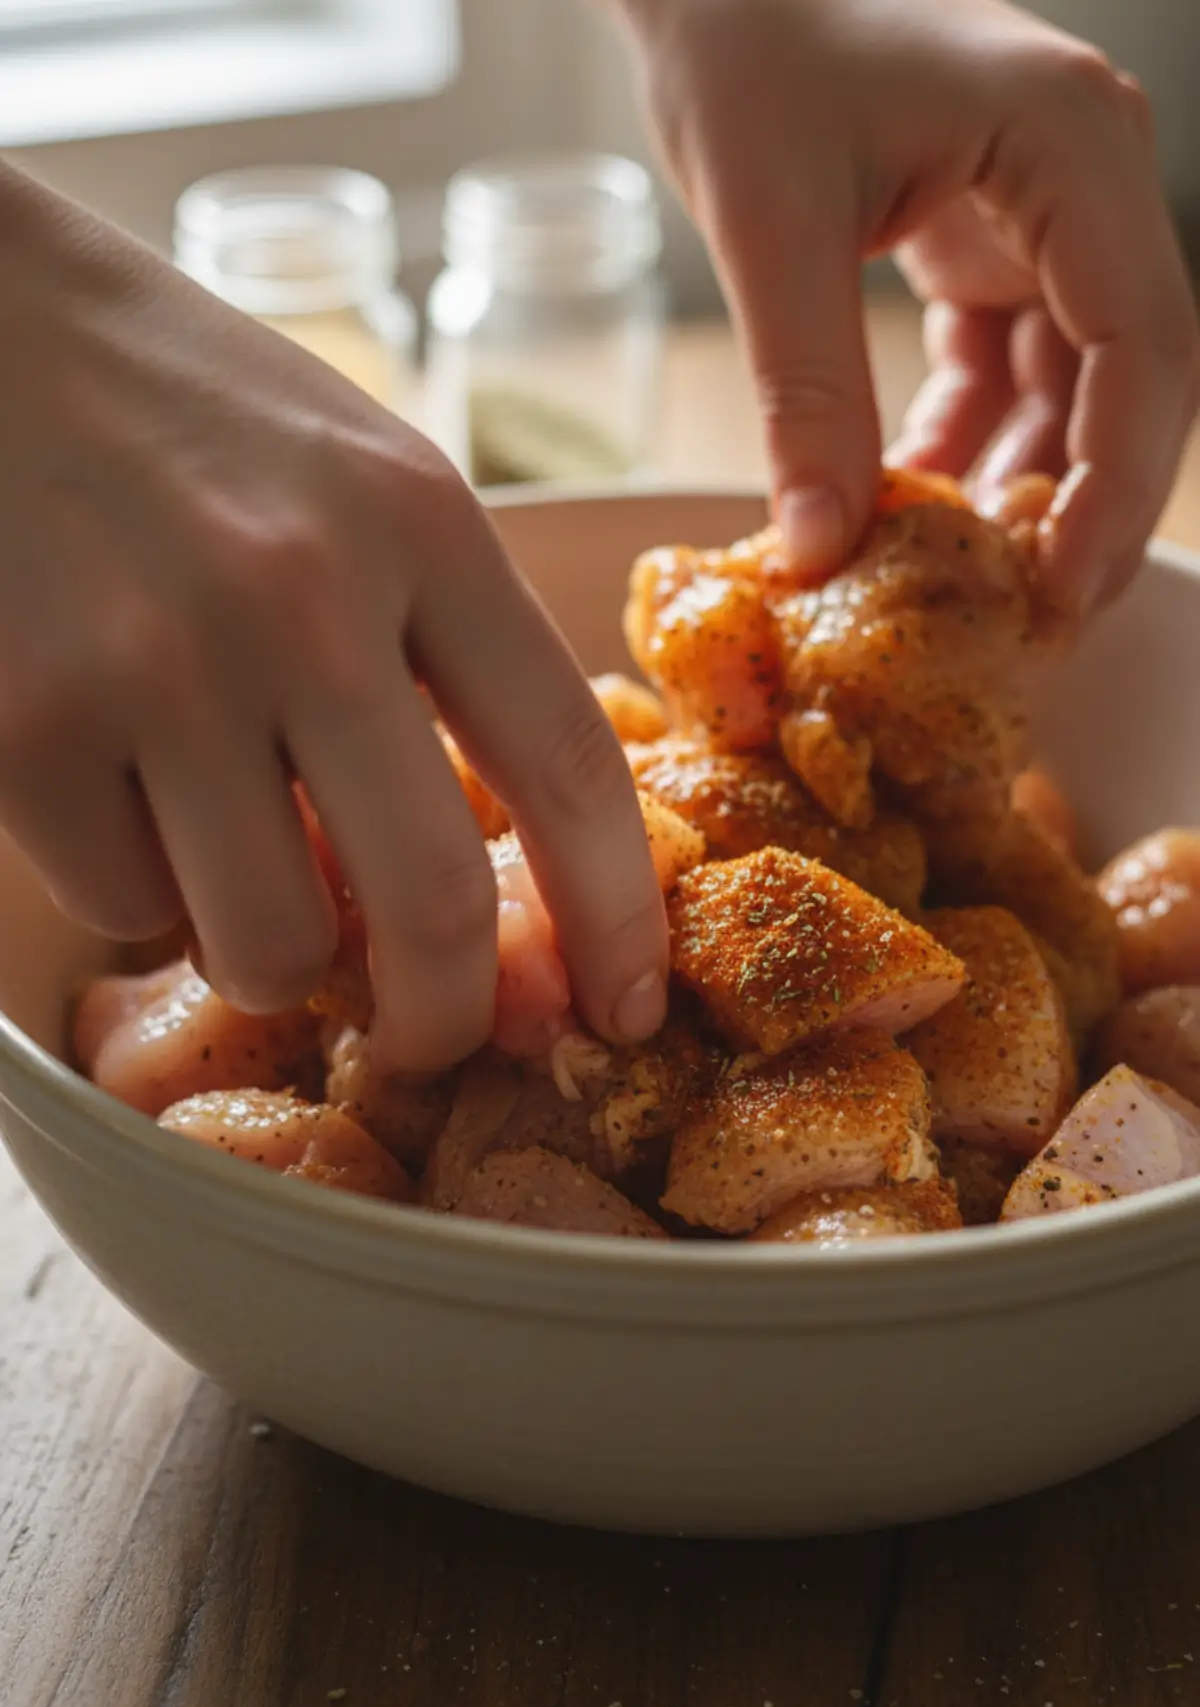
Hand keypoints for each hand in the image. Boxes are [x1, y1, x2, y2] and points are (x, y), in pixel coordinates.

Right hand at [0, 167, 666, 1069]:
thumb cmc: (188, 411)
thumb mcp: (360, 478)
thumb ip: (441, 653)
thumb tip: (483, 896)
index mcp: (420, 523)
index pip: (571, 765)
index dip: (615, 920)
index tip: (626, 1011)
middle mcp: (304, 597)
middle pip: (433, 907)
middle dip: (444, 1018)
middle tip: (428, 1037)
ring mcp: (157, 664)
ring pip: (269, 945)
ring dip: (268, 951)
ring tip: (231, 858)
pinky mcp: (24, 726)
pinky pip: (127, 905)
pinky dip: (138, 886)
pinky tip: (117, 791)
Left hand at [610, 0, 1198, 611]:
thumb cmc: (741, 46)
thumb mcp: (769, 225)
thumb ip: (804, 393)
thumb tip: (823, 552)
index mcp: (1069, 144)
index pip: (1143, 344)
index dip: (1116, 485)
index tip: (1060, 592)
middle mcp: (1084, 174)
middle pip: (1131, 375)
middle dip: (1082, 502)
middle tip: (1026, 622)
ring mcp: (1044, 206)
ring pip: (1071, 381)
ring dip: (1016, 481)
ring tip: (959, 583)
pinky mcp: (990, 235)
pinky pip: (1005, 363)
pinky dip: (964, 438)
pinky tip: (907, 502)